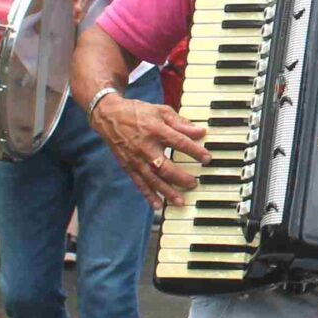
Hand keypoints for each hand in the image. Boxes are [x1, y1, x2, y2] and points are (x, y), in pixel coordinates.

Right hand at [91, 94, 211, 209]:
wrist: (109, 115)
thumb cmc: (138, 112)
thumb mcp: (161, 111)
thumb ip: (181, 123)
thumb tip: (200, 132)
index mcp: (156, 130)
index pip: (179, 142)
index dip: (195, 151)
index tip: (208, 159)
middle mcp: (145, 146)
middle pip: (165, 166)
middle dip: (181, 178)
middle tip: (194, 184)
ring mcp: (135, 158)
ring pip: (153, 179)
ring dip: (167, 192)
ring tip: (180, 201)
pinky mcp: (127, 166)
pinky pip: (139, 183)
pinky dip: (148, 195)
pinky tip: (157, 205)